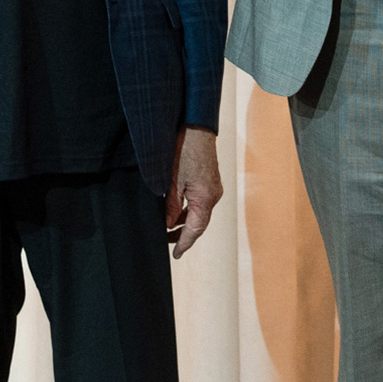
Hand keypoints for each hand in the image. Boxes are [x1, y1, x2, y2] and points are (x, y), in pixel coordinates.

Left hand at [167, 126, 222, 258]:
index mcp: (205, 198)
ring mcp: (214, 187)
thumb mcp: (171, 181)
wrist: (197, 127)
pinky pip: (201, 202)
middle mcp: (214, 195)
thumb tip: (169, 225)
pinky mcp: (211, 181)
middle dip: (184, 234)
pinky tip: (178, 210)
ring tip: (169, 227)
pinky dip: (190, 210)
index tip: (176, 255)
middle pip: (200, 223)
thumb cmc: (184, 150)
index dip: (184, 243)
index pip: (195, 229)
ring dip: (186, 222)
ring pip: (200, 213)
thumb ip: (171, 206)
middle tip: (168, 243)